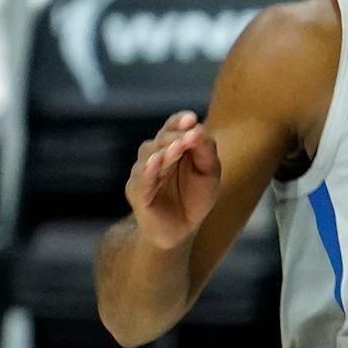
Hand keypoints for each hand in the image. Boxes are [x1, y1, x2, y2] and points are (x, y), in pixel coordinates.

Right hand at [125, 112, 219, 250]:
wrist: (181, 230)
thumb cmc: (195, 197)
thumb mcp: (209, 174)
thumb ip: (206, 151)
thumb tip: (200, 128)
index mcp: (172, 147)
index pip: (173, 127)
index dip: (180, 121)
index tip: (191, 118)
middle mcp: (154, 156)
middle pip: (161, 139)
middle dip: (176, 136)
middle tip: (191, 134)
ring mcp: (143, 174)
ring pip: (150, 155)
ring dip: (165, 149)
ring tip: (179, 146)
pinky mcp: (137, 192)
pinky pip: (141, 179)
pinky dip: (148, 169)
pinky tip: (157, 161)